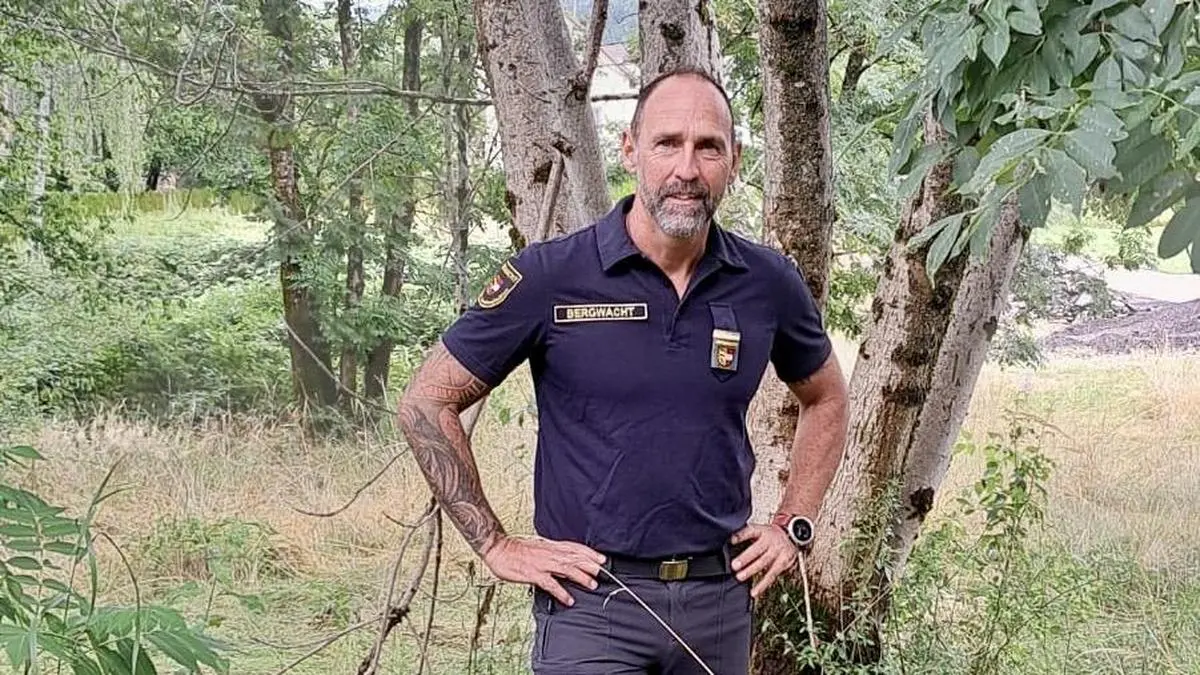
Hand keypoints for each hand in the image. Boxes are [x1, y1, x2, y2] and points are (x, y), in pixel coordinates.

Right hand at [482, 535, 606, 606]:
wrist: (498, 548)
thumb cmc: (516, 548)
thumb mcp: (538, 546)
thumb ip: (551, 552)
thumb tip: (565, 560)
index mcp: (550, 546)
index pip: (574, 548)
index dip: (589, 553)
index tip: (602, 559)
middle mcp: (549, 553)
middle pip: (574, 558)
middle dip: (590, 565)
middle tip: (603, 572)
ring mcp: (542, 563)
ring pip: (566, 569)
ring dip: (581, 577)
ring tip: (592, 584)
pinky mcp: (533, 573)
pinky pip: (550, 584)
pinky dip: (561, 592)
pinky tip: (569, 599)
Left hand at [730, 524, 797, 597]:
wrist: (793, 537)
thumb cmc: (770, 535)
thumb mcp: (759, 529)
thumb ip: (744, 534)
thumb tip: (729, 542)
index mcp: (763, 531)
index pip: (751, 531)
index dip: (741, 536)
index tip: (731, 540)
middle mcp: (772, 541)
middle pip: (757, 549)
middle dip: (745, 558)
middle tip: (734, 565)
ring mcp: (778, 553)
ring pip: (764, 563)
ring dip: (752, 571)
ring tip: (740, 577)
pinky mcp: (783, 564)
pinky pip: (772, 575)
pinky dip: (763, 585)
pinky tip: (754, 591)